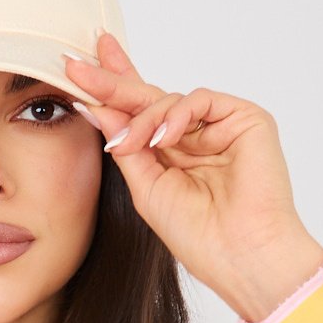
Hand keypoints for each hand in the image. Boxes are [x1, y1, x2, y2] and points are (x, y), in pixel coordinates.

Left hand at [62, 30, 322, 322]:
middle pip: (150, 98)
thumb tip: (97, 107)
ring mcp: (220, 126)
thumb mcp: (146, 188)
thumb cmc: (198, 234)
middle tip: (79, 68)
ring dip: (142, 119)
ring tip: (128, 143)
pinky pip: (200, 99)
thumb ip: (126, 145)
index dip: (111, 92)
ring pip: (169, 100)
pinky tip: (163, 139)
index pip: (139, 115)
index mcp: (172, 155)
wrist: (239, 253)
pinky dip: (177, 115)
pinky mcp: (245, 119)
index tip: (77, 73)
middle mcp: (196, 137)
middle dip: (113, 83)